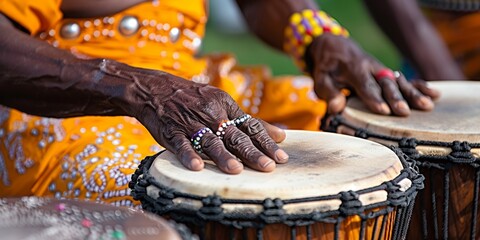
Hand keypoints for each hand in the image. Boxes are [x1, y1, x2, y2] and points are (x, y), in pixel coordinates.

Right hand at [125, 72, 287, 173]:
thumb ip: (248, 121)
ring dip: (223, 156)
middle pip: (235, 136)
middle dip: (252, 152)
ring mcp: (191, 123)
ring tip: (236, 170)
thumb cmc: (194, 98)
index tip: (282, 157)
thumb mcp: (222, 102)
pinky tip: (197, 167)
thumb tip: (281, 134)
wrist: (155, 89)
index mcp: (225, 106)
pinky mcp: (171, 132)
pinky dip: (189, 155)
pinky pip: (181, 144)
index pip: (251, 126)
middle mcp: (211, 114)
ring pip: (210, 141)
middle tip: (268, 167)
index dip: (267, 142)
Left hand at [307, 34, 440, 115]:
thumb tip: (336, 108)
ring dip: (413, 93)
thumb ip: (328, 92)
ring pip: (399, 81)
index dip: (374, 98)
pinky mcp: (388, 73)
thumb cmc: (327, 66)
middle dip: (396, 97)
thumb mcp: (320, 78)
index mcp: (354, 68)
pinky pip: (406, 78)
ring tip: (427, 106)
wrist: (335, 45)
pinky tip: (435, 95)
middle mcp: (371, 67)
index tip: (383, 111)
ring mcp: (382, 69)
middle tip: (404, 112)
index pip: (365, 84)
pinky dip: (420, 86)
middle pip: (385, 83)